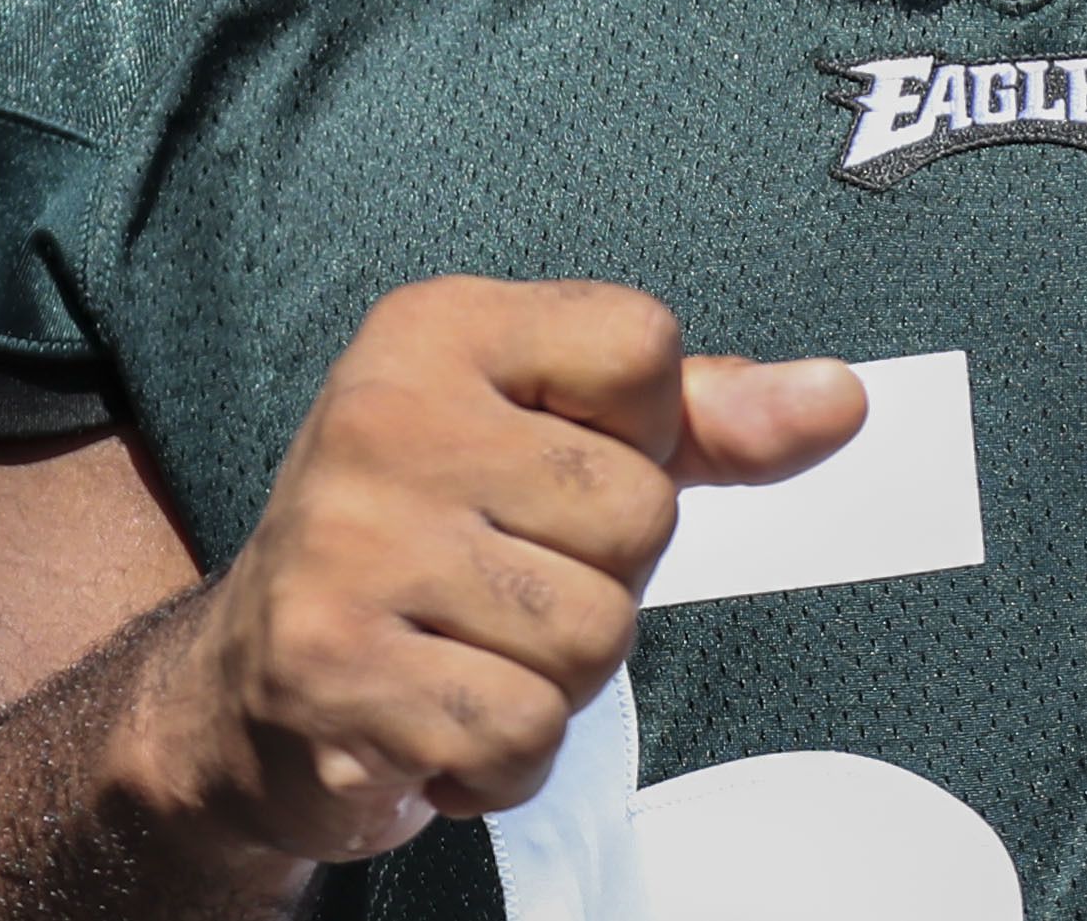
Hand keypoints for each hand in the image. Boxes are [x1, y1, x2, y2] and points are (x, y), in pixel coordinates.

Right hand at [110, 277, 865, 872]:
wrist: (245, 684)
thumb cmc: (428, 539)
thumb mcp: (554, 440)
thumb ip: (702, 420)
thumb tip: (841, 402)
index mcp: (438, 327)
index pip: (644, 350)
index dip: (639, 435)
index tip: (553, 465)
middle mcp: (381, 416)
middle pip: (638, 513)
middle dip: (602, 576)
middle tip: (503, 583)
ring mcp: (349, 545)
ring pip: (595, 635)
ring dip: (557, 677)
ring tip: (470, 651)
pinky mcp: (334, 670)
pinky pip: (527, 734)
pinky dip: (505, 759)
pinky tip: (441, 719)